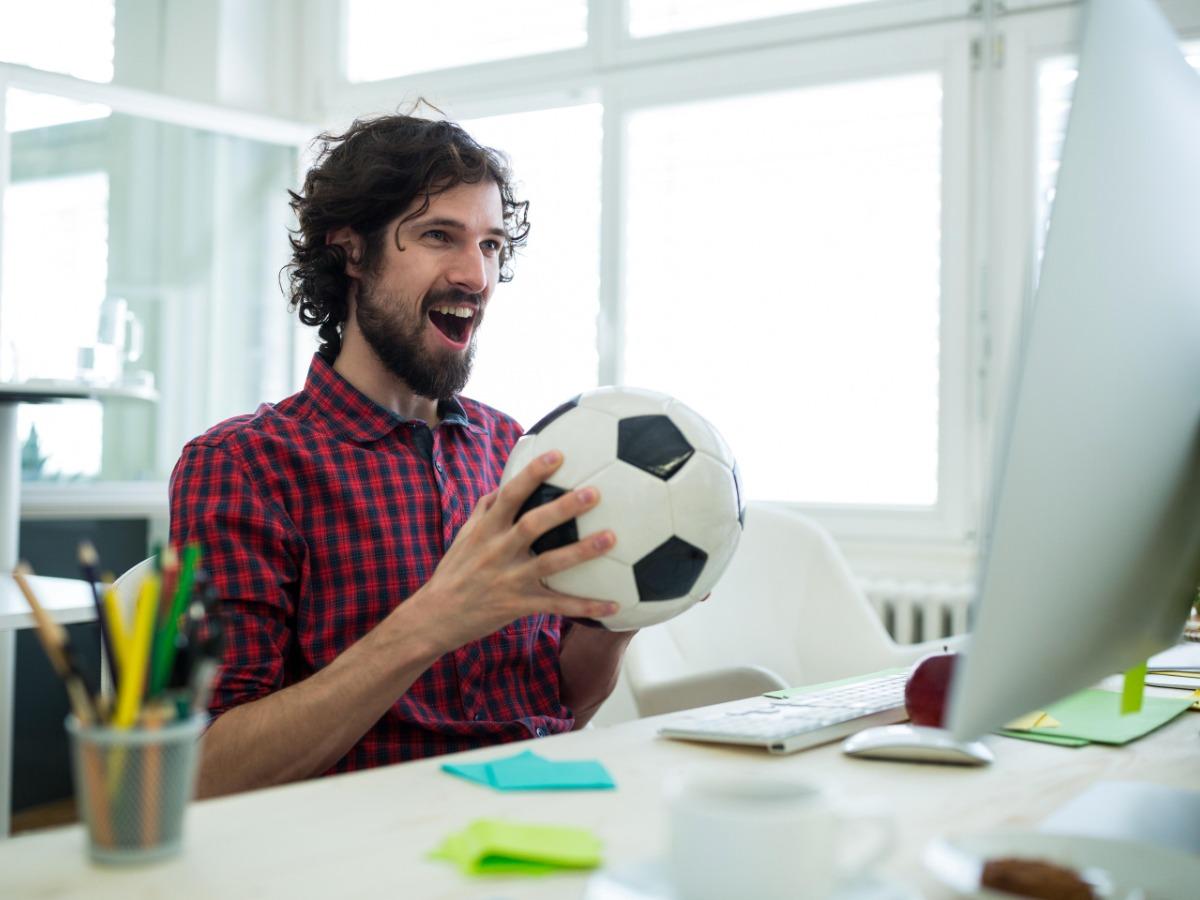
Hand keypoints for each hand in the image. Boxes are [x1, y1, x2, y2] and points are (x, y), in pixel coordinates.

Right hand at [400, 450, 618, 656]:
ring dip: (582, 551)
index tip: (557, 455)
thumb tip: (505, 485)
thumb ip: (485, 510)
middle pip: (533, 525)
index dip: (532, 474)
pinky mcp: (519, 605)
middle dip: (563, 508)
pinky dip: (585, 607)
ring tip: (610, 538)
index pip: (510, 495)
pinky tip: (613, 605)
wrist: (434, 618)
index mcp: (486, 530)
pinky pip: (556, 606)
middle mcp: (497, 552)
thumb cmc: (453, 572)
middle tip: (593, 493)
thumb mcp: (464, 536)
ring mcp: (509, 579)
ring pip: (549, 563)